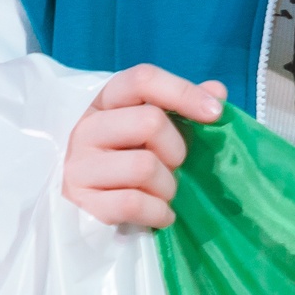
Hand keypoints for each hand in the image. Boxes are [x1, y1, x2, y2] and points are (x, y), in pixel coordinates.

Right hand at [60, 65, 225, 229]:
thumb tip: (217, 91)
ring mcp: (77, 166)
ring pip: (143, 167)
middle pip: (150, 122)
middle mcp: (84, 128)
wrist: (91, 203)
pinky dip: (158, 212)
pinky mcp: (78, 202)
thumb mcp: (156, 125)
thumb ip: (184, 105)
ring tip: (164, 191)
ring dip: (168, 185)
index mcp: (106, 100)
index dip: (184, 92)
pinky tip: (162, 213)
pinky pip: (132, 204)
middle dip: (177, 149)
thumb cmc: (131, 155)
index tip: (215, 113)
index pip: (143, 80)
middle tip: (175, 164)